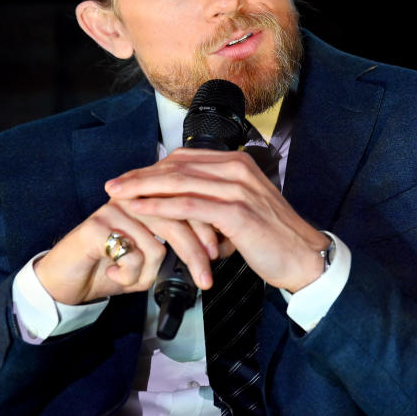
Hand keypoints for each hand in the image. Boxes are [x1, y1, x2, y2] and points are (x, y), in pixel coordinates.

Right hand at [33, 196, 220, 305]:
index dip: (210, 227)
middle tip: (205, 279)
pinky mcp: (98, 224)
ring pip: (159, 239)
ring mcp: (116, 208)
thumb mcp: (153, 260)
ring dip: (155, 271)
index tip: (222, 254)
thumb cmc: (112, 267)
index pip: (190, 203)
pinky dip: (132, 274)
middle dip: (196, 252)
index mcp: (151, 197)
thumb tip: (215, 251)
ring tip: (142, 280)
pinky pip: (133, 253)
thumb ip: (179, 250)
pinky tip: (118, 276)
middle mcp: (135, 197)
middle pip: (179, 217)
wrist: (68, 281)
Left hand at [106, 147, 329, 292]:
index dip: (153, 167)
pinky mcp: (237, 213)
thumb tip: (182, 205)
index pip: (186, 158)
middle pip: (178, 166)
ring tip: (119, 196)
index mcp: (238, 164)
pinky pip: (190, 206)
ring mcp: (238, 189)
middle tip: (113, 185)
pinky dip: (162, 207)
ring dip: (144, 188)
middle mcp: (238, 170)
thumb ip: (215, 200)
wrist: (303, 257)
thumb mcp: (242, 209)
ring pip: (180, 182)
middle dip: (141, 175)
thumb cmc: (272, 238)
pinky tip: (142, 210)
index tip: (129, 178)